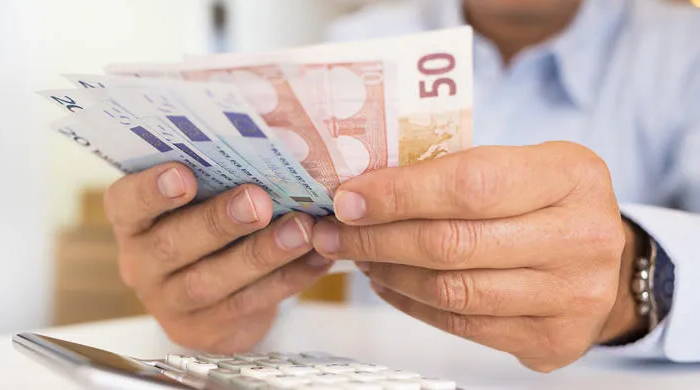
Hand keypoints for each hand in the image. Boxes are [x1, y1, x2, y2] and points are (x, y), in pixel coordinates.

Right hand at [104, 163, 332, 352]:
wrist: (211, 296)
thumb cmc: (205, 224)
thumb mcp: (198, 200)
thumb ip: (215, 178)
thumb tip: (267, 144)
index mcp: (133, 221)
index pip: (127, 203)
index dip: (152, 190)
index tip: (184, 175)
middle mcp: (142, 263)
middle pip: (172, 244)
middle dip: (218, 221)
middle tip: (257, 202)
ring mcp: (171, 301)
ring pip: (211, 280)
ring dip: (260, 254)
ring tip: (299, 230)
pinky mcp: (206, 329)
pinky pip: (249, 303)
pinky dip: (288, 278)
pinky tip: (316, 256)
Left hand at [312, 142, 634, 371]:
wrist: (606, 263)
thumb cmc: (547, 203)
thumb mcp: (519, 165)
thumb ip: (454, 171)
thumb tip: (364, 190)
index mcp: (572, 175)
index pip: (470, 184)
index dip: (399, 193)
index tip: (348, 198)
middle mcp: (582, 237)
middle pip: (454, 242)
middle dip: (378, 238)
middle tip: (335, 232)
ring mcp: (572, 296)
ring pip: (452, 290)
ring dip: (388, 272)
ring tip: (356, 256)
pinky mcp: (552, 340)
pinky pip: (461, 325)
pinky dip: (411, 303)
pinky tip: (387, 282)